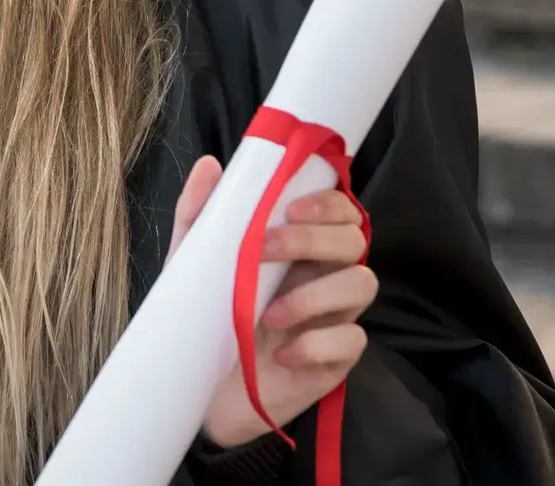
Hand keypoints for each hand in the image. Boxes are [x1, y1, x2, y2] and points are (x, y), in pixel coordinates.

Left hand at [168, 156, 376, 448]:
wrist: (201, 389)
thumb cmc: (207, 316)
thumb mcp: (194, 262)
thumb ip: (201, 214)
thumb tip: (209, 165)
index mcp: (299, 248)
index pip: (338, 211)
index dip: (327, 203)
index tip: (290, 206)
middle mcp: (324, 276)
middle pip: (353, 240)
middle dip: (313, 238)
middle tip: (264, 248)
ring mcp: (335, 317)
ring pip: (361, 285)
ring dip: (314, 294)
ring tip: (267, 313)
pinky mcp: (336, 360)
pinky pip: (351, 341)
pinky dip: (317, 344)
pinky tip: (282, 353)